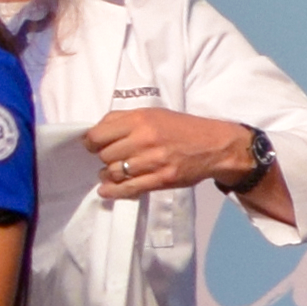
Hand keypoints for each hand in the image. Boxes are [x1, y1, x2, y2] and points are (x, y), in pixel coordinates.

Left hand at [81, 106, 258, 201]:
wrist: (215, 146)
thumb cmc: (182, 128)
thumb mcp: (154, 114)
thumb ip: (124, 119)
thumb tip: (95, 133)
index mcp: (141, 120)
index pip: (98, 135)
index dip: (91, 142)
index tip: (94, 145)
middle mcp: (145, 139)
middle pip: (104, 155)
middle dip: (104, 157)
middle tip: (112, 158)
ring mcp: (153, 161)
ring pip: (114, 172)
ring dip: (109, 174)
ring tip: (114, 171)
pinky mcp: (161, 179)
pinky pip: (128, 188)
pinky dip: (113, 191)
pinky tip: (106, 190)